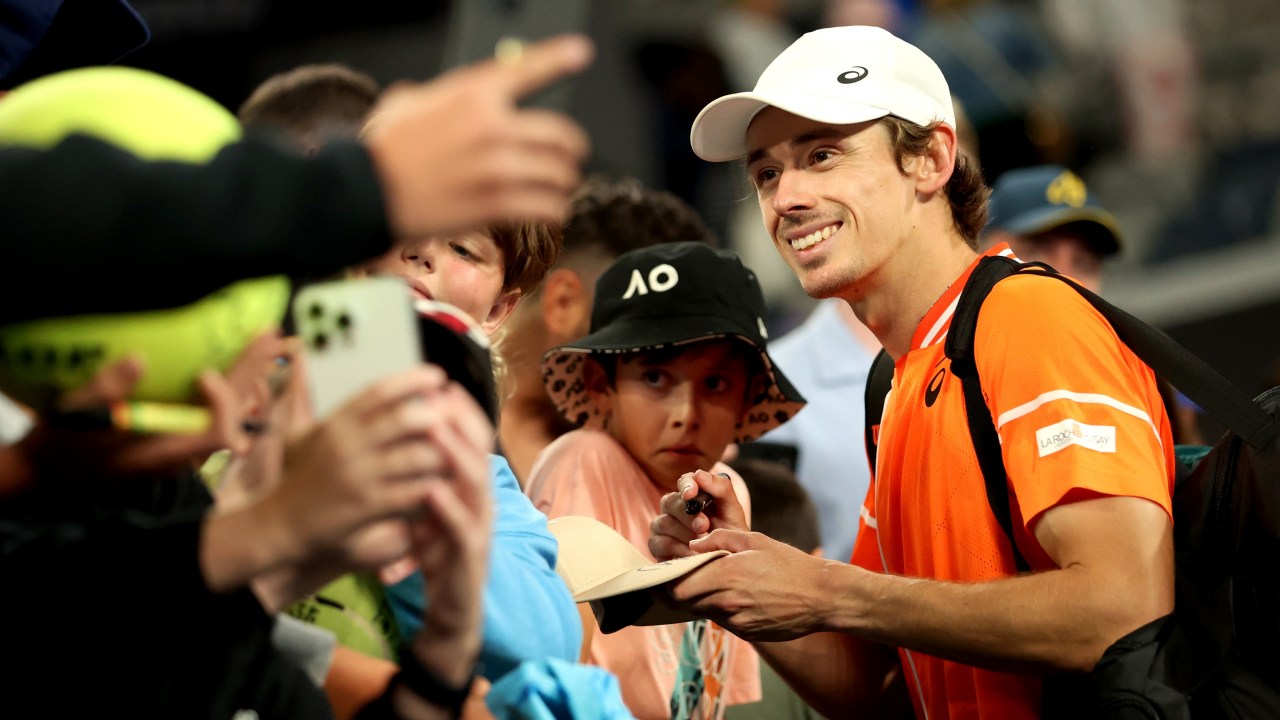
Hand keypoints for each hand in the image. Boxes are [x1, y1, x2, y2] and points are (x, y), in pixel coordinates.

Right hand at [8, 352, 255, 491]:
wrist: (54, 470)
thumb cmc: (64, 444)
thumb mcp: (76, 416)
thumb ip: (106, 390)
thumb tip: (138, 360)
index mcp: (167, 451)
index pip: (217, 430)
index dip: (221, 401)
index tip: (204, 372)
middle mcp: (187, 450)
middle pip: (236, 411)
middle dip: (255, 370)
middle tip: (273, 334)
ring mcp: (187, 443)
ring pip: (234, 410)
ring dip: (252, 374)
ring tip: (269, 339)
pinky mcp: (183, 434)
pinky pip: (219, 407)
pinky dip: (235, 381)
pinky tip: (241, 357)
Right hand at [260, 365, 460, 565]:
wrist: (280, 526)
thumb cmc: (298, 478)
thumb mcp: (302, 435)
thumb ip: (310, 400)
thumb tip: (307, 361)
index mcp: (337, 423)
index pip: (379, 391)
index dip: (413, 379)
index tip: (437, 376)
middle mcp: (348, 445)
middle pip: (405, 419)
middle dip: (437, 414)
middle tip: (456, 415)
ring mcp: (359, 476)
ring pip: (416, 456)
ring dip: (443, 453)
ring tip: (459, 451)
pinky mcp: (369, 506)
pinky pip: (413, 492)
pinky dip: (433, 486)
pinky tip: (444, 484)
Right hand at [363, 34, 593, 238]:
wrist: (366, 192)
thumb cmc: (384, 149)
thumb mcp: (409, 102)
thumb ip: (443, 94)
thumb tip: (450, 92)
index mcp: (473, 93)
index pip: (527, 67)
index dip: (559, 57)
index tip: (579, 52)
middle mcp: (491, 126)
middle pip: (562, 134)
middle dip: (572, 148)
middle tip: (571, 156)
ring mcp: (497, 168)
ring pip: (561, 173)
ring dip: (564, 182)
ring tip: (558, 186)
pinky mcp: (496, 205)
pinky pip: (549, 206)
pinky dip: (555, 208)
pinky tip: (550, 208)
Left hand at [411, 381, 493, 646]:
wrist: (454, 610)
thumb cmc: (440, 558)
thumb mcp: (432, 511)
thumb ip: (427, 479)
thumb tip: (411, 441)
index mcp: (471, 489)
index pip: (473, 440)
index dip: (459, 411)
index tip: (438, 384)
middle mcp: (481, 502)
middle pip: (479, 452)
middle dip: (460, 421)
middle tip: (440, 395)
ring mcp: (479, 527)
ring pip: (475, 483)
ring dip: (455, 455)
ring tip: (435, 430)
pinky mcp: (469, 555)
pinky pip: (462, 526)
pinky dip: (447, 506)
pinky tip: (430, 489)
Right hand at [649, 469, 747, 560]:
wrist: (727, 563)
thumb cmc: (729, 535)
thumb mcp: (732, 511)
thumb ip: (721, 489)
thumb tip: (699, 475)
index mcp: (692, 494)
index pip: (684, 481)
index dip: (686, 485)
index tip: (692, 494)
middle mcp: (673, 507)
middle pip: (670, 501)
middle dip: (688, 515)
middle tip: (704, 527)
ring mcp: (662, 525)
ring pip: (665, 523)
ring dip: (685, 535)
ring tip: (703, 546)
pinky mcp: (656, 545)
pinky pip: (661, 543)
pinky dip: (679, 550)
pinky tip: (693, 557)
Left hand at [665, 529, 834, 641]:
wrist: (822, 597)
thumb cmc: (790, 564)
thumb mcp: (755, 540)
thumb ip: (719, 539)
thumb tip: (693, 545)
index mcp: (727, 576)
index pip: (677, 587)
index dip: (664, 582)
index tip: (663, 572)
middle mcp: (727, 603)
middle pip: (683, 603)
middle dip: (674, 591)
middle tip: (676, 577)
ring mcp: (737, 622)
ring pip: (702, 612)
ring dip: (698, 599)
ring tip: (709, 582)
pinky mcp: (746, 634)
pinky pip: (723, 620)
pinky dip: (720, 608)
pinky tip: (734, 595)